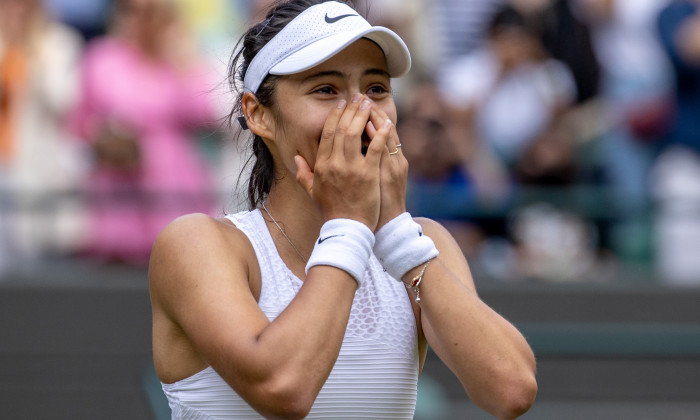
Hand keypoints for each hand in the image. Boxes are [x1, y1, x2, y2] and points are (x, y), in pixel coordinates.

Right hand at [295, 94, 389, 229]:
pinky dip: (379, 134)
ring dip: (362, 116)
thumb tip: (296, 158)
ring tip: (368, 103)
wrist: (347, 228)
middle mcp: (334, 164)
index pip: (327, 134)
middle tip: (357, 97)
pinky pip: (374, 148)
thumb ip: (303, 173)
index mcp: (322, 166)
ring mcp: (351, 168)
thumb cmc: (332, 210)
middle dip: (349, 110)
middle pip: (341, 129)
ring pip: (355, 134)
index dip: (335, 116)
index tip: (341, 104)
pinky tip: (385, 123)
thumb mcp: (313, 191)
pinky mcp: (368, 174)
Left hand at [365, 106, 407, 230]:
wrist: (387, 225)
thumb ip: (371, 161)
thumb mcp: (377, 180)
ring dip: (375, 119)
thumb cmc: (378, 204)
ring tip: (365, 104)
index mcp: (391, 160)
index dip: (371, 115)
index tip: (358, 102)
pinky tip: (371, 126)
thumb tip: (359, 147)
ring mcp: (394, 166)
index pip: (382, 130)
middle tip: (359, 97)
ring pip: (388, 135)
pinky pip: (385, 151)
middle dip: (371, 112)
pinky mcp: (391, 175)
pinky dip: (379, 138)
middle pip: (385, 128)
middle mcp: (395, 160)